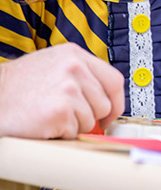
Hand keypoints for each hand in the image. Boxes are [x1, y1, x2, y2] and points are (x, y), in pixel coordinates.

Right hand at [0, 43, 124, 138]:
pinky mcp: (61, 111)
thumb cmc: (16, 87)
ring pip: (91, 120)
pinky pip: (75, 132)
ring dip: (73, 125)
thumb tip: (105, 96)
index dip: (116, 102)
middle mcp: (74, 68)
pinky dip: (60, 133)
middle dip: (89, 116)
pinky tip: (44, 122)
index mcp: (74, 55)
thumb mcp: (51, 66)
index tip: (110, 114)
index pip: (114, 80)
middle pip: (105, 104)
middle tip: (65, 114)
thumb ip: (80, 75)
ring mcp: (68, 89)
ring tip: (50, 114)